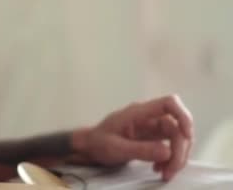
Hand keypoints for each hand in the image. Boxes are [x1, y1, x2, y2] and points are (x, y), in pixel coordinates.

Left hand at [72, 94, 193, 180]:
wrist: (89, 148)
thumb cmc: (98, 143)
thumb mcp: (116, 148)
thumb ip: (141, 149)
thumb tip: (167, 151)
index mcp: (138, 112)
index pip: (169, 103)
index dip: (183, 116)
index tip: (187, 136)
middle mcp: (148, 117)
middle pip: (177, 127)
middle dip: (179, 150)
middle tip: (170, 170)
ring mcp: (151, 128)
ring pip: (177, 138)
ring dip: (176, 157)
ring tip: (165, 173)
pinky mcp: (152, 139)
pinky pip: (170, 147)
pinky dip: (169, 159)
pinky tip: (159, 169)